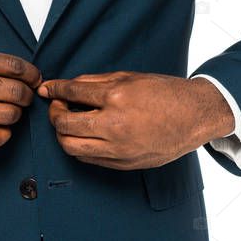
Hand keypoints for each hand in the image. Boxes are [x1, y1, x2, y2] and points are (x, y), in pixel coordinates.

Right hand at [0, 45, 41, 149]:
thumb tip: (25, 74)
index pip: (13, 66)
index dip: (32, 75)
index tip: (35, 80)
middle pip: (14, 91)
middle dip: (26, 96)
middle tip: (24, 98)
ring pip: (7, 114)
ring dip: (16, 115)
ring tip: (10, 113)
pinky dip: (3, 135)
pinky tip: (0, 130)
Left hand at [37, 72, 234, 169]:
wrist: (194, 116)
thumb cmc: (164, 93)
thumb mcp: (129, 77)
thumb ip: (95, 82)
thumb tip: (67, 86)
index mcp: (117, 97)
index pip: (72, 93)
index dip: (55, 89)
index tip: (47, 88)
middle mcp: (115, 125)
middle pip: (65, 125)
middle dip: (54, 114)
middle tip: (58, 106)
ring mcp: (119, 148)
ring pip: (71, 147)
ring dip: (63, 134)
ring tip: (69, 123)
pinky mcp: (124, 163)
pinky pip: (88, 159)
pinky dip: (79, 147)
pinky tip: (83, 136)